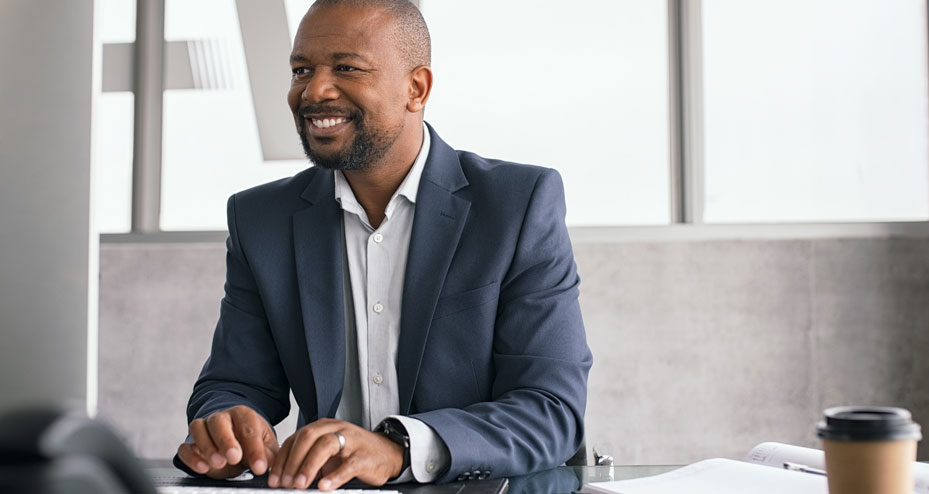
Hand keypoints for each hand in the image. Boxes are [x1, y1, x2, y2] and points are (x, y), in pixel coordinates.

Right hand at [176, 405, 278, 478]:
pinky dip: (191, 457)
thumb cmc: (250, 440)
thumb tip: (268, 463)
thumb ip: (267, 453)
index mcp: (243, 414)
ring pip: (198, 429)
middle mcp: (221, 417)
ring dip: (207, 447)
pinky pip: (184, 447)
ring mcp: (203, 428)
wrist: (232, 436)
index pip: (249, 430)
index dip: (255, 449)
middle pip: (219, 423)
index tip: (260, 467)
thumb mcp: (265, 444)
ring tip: (218, 464)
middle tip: (234, 458)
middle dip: (226, 441)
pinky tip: (202, 467)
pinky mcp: (190, 442)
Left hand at [268, 418, 403, 490]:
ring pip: (326, 446)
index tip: (274, 479)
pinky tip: (324, 487)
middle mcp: (336, 429)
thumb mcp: (329, 454)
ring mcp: (352, 440)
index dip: (282, 459)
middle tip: (285, 483)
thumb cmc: (355, 453)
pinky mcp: (365, 456)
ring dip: (309, 466)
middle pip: (309, 437)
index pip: (296, 438)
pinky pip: (348, 465)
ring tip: (300, 485)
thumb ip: (309, 460)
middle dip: (293, 461)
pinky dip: (335, 477)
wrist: (388, 454)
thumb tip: (285, 478)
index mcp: (323, 427)